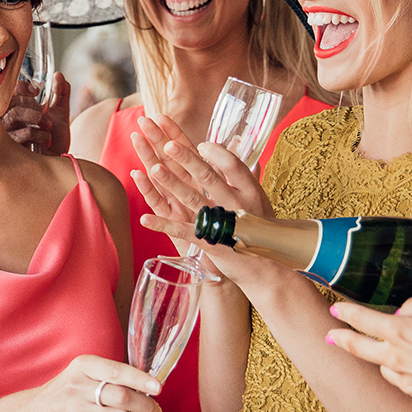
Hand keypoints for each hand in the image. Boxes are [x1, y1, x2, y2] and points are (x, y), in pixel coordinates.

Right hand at [5, 74, 70, 154]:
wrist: (58, 161)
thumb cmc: (55, 138)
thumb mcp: (61, 113)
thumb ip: (61, 93)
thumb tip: (59, 75)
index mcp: (19, 109)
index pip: (10, 91)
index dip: (21, 87)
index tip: (37, 90)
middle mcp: (10, 120)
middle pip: (8, 102)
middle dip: (30, 105)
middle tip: (44, 113)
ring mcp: (9, 134)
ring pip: (14, 116)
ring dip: (35, 119)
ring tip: (48, 126)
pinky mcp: (13, 148)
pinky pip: (22, 135)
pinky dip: (38, 134)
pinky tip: (46, 140)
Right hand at [21, 354, 161, 411]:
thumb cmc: (67, 391)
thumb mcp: (82, 373)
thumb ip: (110, 375)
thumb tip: (149, 385)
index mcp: (82, 366)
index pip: (117, 371)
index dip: (141, 380)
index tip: (158, 387)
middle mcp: (78, 387)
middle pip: (123, 397)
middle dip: (145, 405)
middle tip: (155, 410)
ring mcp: (76, 411)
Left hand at [131, 113, 276, 288]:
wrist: (266, 268)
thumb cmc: (260, 229)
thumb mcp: (257, 199)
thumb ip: (242, 173)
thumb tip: (236, 143)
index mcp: (249, 191)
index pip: (232, 164)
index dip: (215, 152)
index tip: (200, 143)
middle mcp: (236, 204)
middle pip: (208, 176)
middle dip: (187, 158)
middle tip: (167, 143)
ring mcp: (221, 224)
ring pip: (193, 199)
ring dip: (172, 184)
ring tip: (154, 169)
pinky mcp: (208, 243)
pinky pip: (183, 232)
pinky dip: (163, 225)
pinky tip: (144, 219)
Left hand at [323, 298, 411, 411]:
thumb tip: (403, 313)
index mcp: (399, 332)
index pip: (363, 320)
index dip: (346, 312)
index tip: (336, 309)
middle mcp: (395, 359)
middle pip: (359, 348)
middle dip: (341, 339)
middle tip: (329, 335)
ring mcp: (406, 381)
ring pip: (382, 366)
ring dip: (377, 357)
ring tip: (381, 350)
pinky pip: (402, 380)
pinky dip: (400, 371)